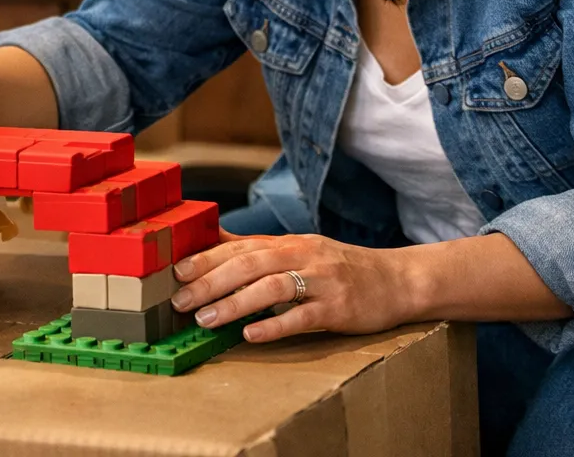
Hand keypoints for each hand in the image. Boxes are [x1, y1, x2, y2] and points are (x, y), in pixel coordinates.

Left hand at [171, 230, 418, 342]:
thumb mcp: (298, 249)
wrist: (397, 280)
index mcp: (288, 243)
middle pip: (250, 264)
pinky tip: (250, 335)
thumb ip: (257, 248)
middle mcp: (302, 256)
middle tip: (180, 300)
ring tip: (206, 319)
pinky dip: (274, 326)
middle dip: (211, 281)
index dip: (206, 257)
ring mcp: (322, 282)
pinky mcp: (339, 308)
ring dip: (234, 303)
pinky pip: (302, 317)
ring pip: (272, 287)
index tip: (176, 271)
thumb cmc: (338, 267)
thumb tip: (212, 238)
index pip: (240, 246)